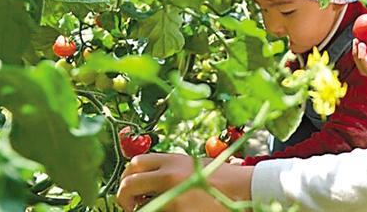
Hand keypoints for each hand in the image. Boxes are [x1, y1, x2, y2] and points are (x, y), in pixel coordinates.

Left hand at [117, 153, 252, 211]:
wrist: (242, 188)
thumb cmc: (221, 177)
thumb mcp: (194, 164)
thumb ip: (172, 168)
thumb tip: (150, 178)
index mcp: (172, 160)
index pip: (135, 163)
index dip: (127, 177)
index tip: (130, 187)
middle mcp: (168, 175)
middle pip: (129, 184)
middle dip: (123, 196)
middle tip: (130, 205)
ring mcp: (172, 195)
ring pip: (139, 205)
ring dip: (138, 209)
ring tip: (148, 210)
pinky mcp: (177, 211)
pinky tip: (168, 211)